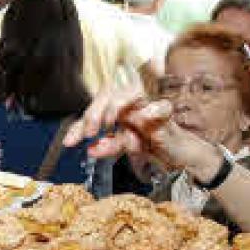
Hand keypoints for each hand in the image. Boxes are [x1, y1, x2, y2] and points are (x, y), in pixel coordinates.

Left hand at [63, 88, 213, 175]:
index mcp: (119, 107)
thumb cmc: (152, 145)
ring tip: (107, 124)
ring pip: (131, 93)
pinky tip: (142, 118)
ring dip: (116, 107)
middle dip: (94, 112)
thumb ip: (108, 146)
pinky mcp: (168, 114)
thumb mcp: (125, 147)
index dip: (79, 124)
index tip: (69, 142)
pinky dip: (152, 111)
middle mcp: (132, 102)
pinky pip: (161, 106)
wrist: (180, 156)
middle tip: (88, 132)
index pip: (96, 108)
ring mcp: (150, 105)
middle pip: (109, 93)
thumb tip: (90, 149)